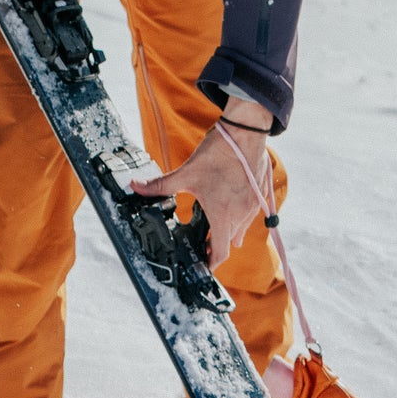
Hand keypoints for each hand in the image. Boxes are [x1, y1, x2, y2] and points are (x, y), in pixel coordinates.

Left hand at [132, 98, 273, 267]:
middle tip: (202, 243)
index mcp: (223, 215)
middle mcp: (241, 215)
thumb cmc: (220, 152)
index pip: (220, 252)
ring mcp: (253, 205)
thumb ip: (160, 185)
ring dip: (228, 230)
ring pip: (241, 228)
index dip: (211, 263)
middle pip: (229, 242)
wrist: (246, 132)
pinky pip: (250, 214)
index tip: (203, 265)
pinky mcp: (260, 194)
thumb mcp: (186, 172)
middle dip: (216, 245)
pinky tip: (229, 203)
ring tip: (214, 223)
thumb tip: (136, 186)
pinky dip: (239, 215)